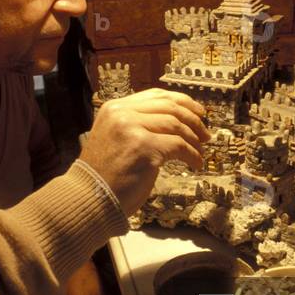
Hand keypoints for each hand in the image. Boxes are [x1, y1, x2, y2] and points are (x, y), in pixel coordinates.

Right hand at [80, 88, 210, 214]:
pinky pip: (178, 146)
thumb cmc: (104, 175)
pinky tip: (195, 163)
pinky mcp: (144, 148)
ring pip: (176, 125)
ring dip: (194, 138)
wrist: (89, 198)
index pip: (155, 96)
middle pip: (169, 106)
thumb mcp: (114, 138)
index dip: (181, 102)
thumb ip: (135, 125)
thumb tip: (173, 123)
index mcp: (114, 108)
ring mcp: (132, 128)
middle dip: (193, 119)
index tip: (198, 112)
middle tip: (205, 133)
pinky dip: (192, 154)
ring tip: (201, 150)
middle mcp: (122, 113)